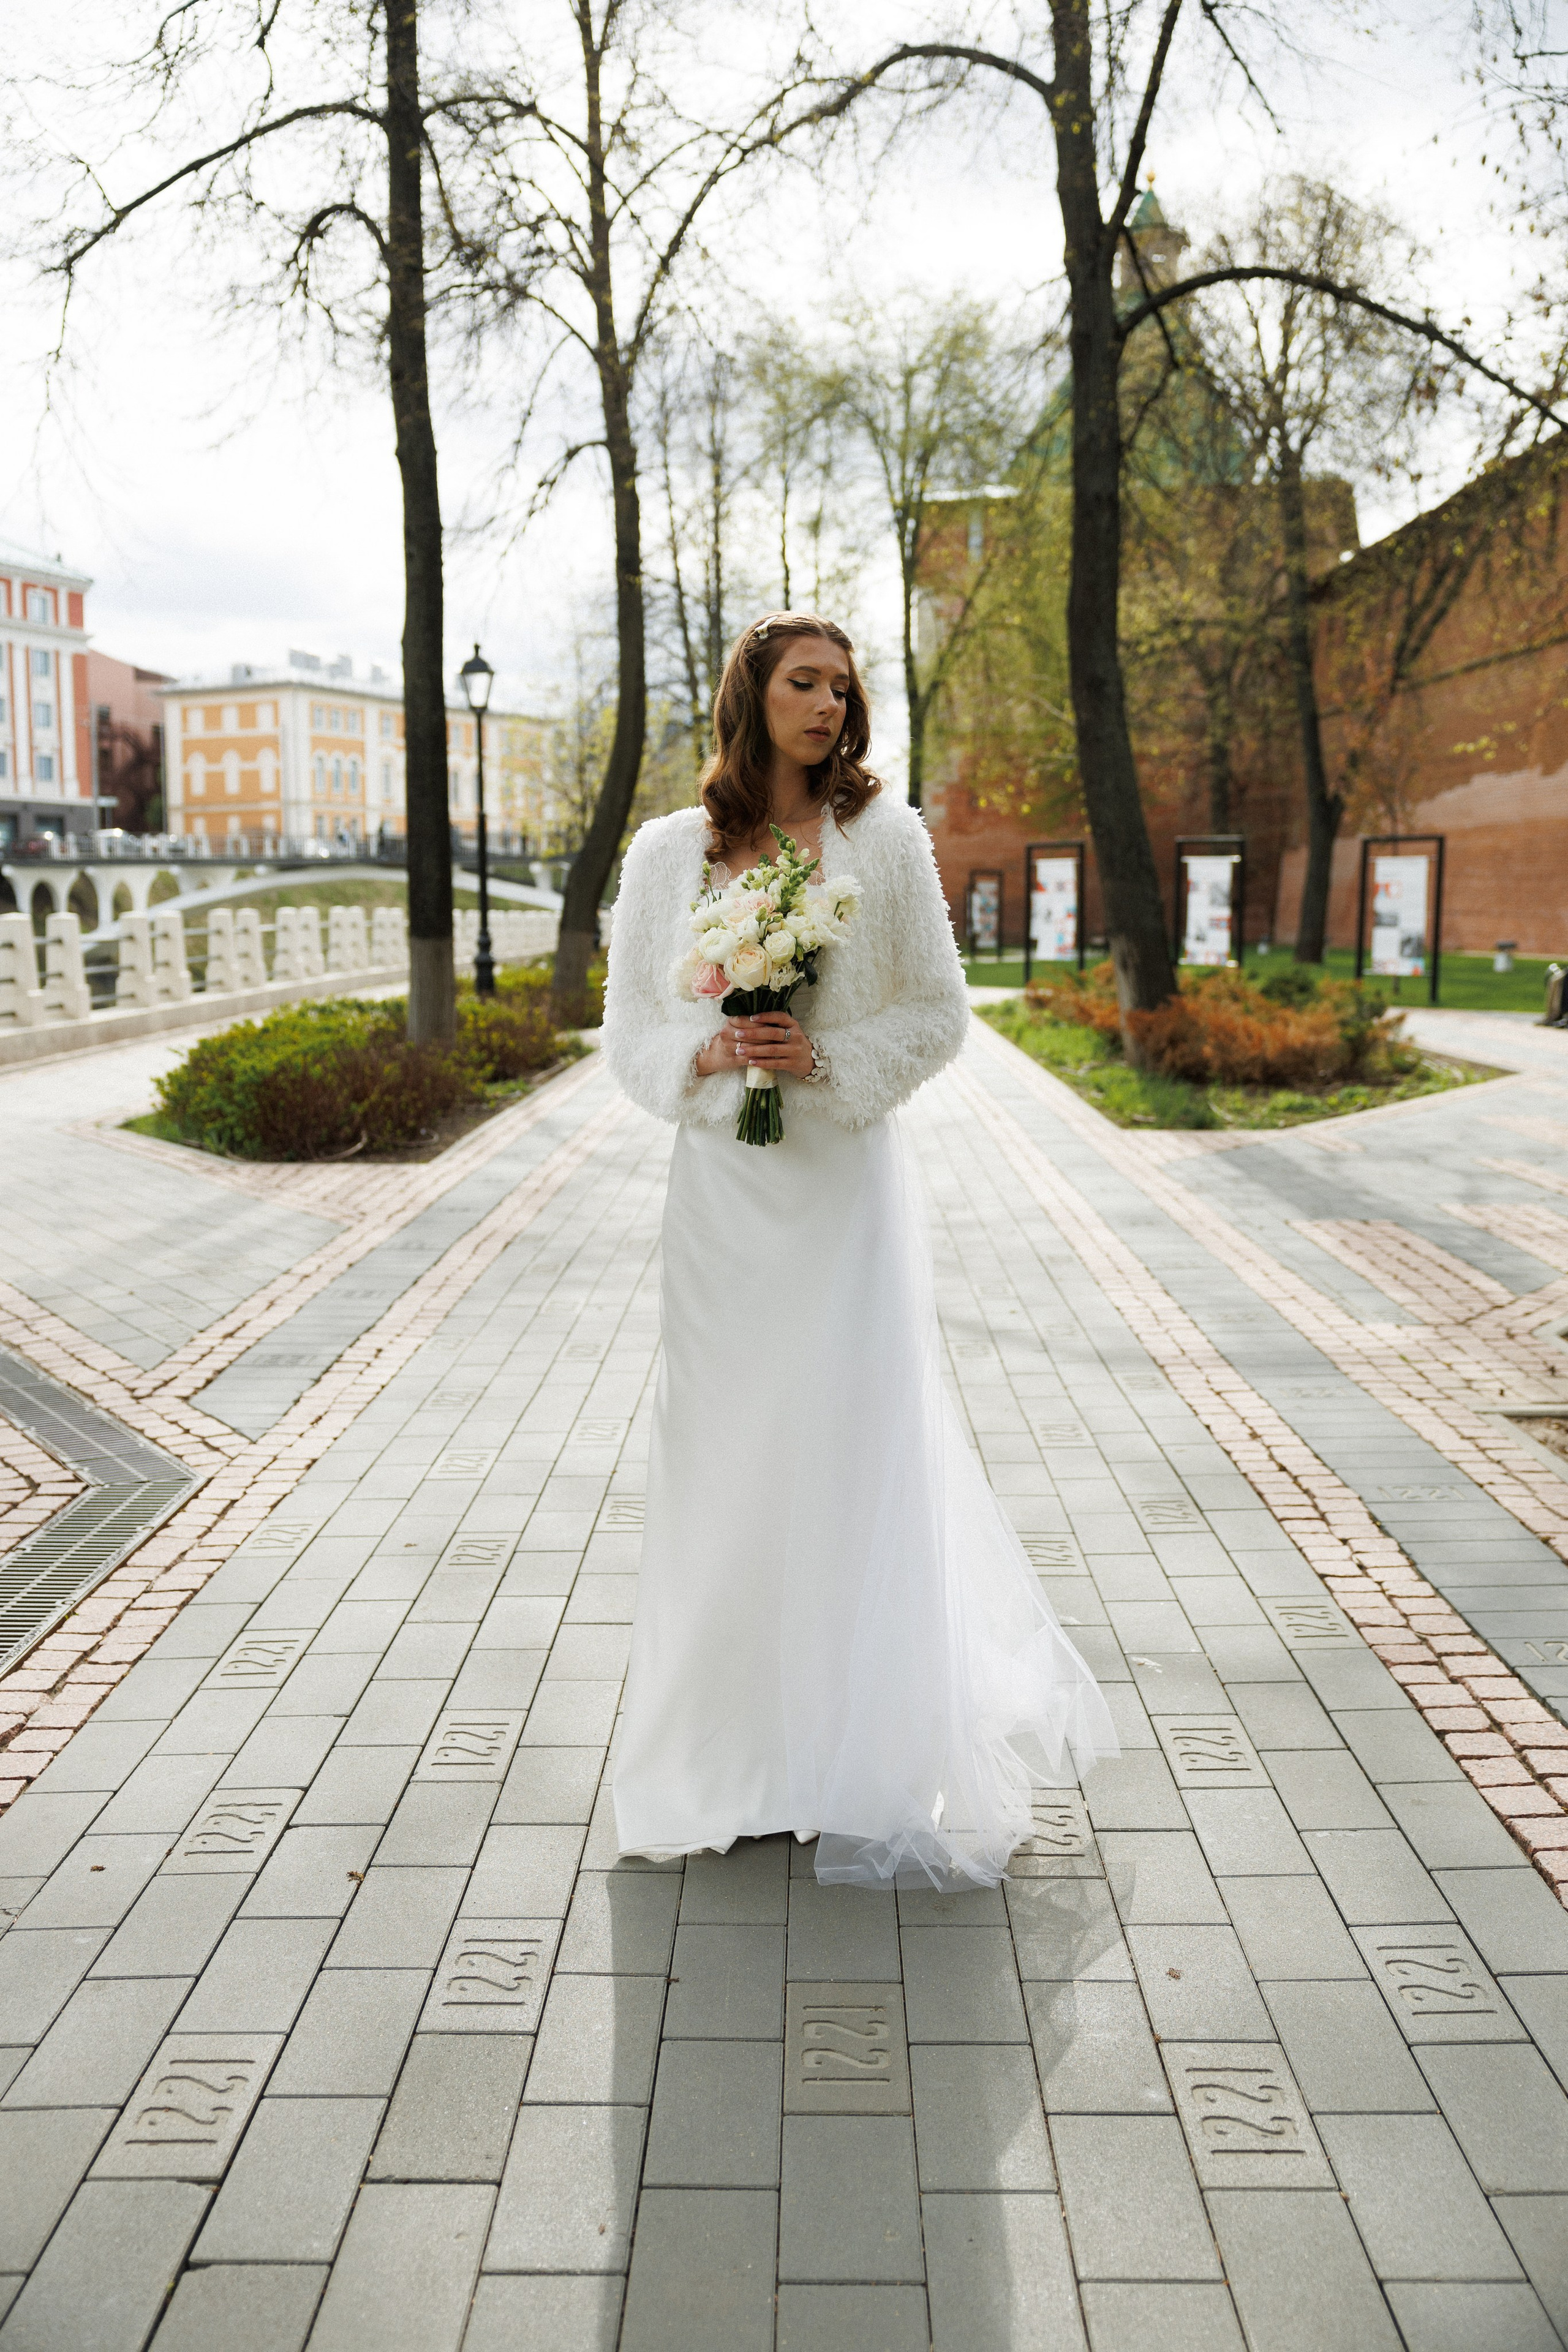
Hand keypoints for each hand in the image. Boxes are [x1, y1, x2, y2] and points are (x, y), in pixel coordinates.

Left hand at [693, 1012, 814, 1079]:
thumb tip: (750, 1019)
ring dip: (754, 1049)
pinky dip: (762, 1062)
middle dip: (754, 1033)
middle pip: (773, 1033)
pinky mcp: (792, 1063)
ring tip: (739, 1050)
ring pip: (772, 1049)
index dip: (765, 1016)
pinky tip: (750, 1061)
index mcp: (793, 1025)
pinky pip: (774, 1063)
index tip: (750, 1018)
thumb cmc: (793, 1043)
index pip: (779, 1017)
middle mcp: (795, 1036)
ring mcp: (794, 1050)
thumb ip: (775, 1025)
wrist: (810, 1061)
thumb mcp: (790, 1030)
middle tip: (738, 1034)